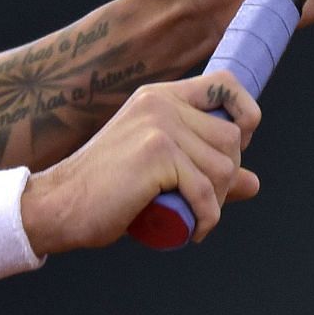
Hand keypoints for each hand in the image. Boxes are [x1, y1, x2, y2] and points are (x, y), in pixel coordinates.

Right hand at [22, 71, 260, 252]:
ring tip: (194, 216)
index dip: (245, 112)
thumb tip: (254, 183)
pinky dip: (207, 218)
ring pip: (224, 166)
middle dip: (227, 176)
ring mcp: (158, 126)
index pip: (225, 84)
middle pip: (232, 136)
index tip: (238, 147)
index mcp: (159, 97)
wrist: (59, 205)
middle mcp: (160, 104)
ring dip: (217, 201)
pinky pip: (205, 191)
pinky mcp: (156, 154)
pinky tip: (194, 231)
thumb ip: (205, 171)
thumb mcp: (161, 173)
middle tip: (201, 201)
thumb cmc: (107, 192)